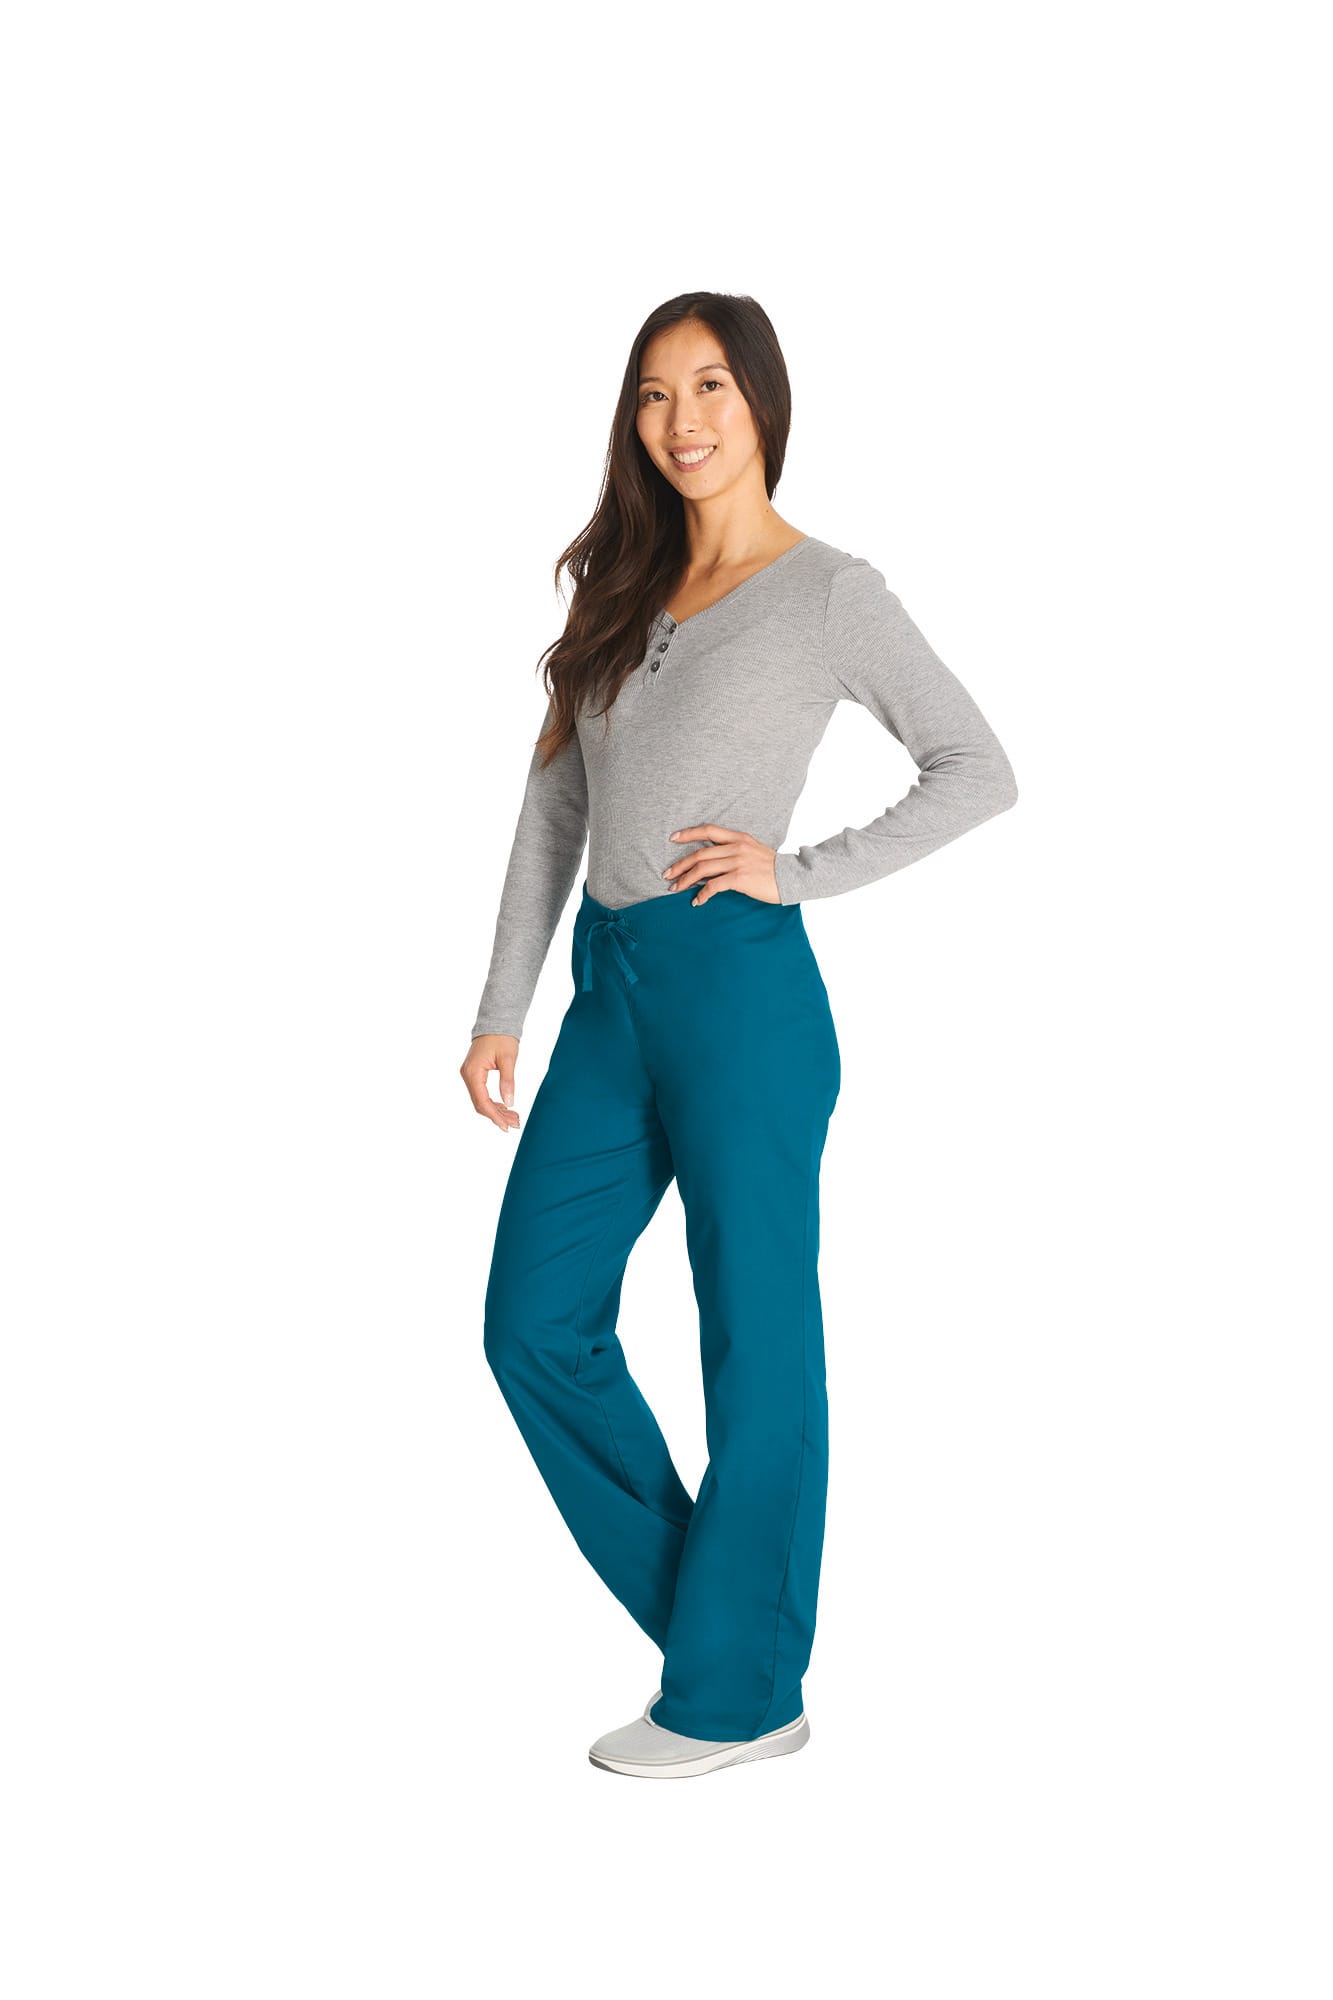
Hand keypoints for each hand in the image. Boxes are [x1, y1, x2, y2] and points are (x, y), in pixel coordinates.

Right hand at [461, 1033, 520, 1132]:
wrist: (495, 1023)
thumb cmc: (502, 1038)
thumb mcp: (508, 1059)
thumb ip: (507, 1081)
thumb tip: (509, 1103)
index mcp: (473, 1072)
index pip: (482, 1101)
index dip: (494, 1116)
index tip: (506, 1126)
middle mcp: (468, 1075)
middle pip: (480, 1104)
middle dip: (497, 1116)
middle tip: (515, 1124)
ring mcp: (469, 1075)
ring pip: (481, 1100)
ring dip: (496, 1110)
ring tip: (514, 1118)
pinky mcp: (474, 1074)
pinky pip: (481, 1093)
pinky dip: (493, 1102)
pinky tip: (506, 1108)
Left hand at [661, 824, 780, 905]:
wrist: (793, 877)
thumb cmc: (773, 868)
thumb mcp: (753, 851)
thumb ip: (734, 851)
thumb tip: (713, 863)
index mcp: (739, 838)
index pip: (708, 830)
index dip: (688, 833)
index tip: (673, 838)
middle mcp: (736, 847)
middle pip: (699, 854)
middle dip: (680, 865)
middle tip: (667, 874)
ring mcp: (737, 862)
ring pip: (702, 869)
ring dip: (685, 880)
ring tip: (675, 888)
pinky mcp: (739, 878)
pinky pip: (714, 886)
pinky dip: (702, 894)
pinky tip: (697, 901)